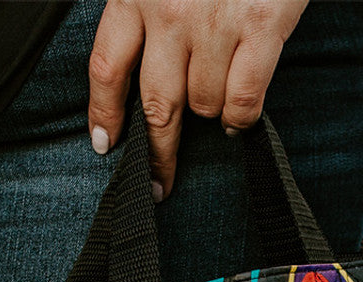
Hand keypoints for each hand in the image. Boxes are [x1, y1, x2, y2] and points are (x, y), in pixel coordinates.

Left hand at [88, 0, 309, 199]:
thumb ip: (149, 6)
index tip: (105, 146)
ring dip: (210, 118)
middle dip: (156, 153)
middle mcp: (168, 10)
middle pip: (154, 104)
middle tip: (157, 184)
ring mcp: (213, 22)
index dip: (103, 114)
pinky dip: (240, 119)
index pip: (106, 66)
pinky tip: (238, 121)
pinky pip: (242, 101)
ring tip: (217, 118)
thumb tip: (144, 64)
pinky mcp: (259, 28)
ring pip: (202, 105)